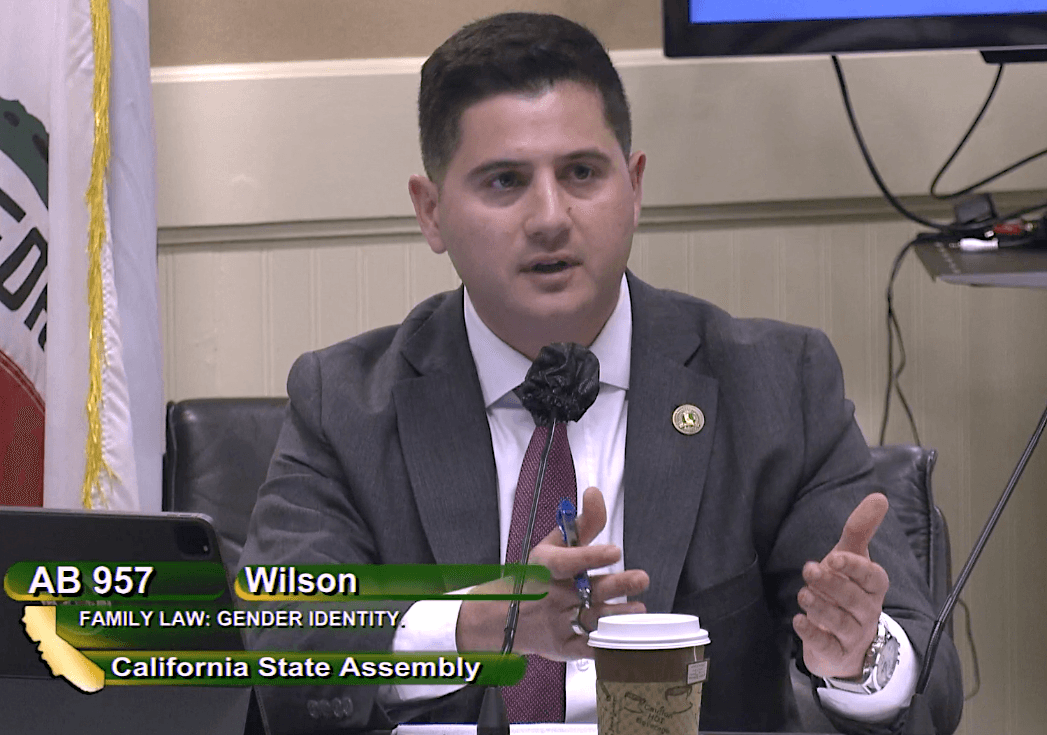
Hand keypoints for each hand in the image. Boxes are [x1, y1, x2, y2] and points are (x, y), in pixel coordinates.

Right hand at [457, 486, 648, 659]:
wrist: (504, 617)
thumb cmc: (536, 576)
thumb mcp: (554, 545)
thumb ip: (582, 523)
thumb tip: (595, 492)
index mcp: (545, 566)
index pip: (567, 561)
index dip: (590, 556)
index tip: (614, 551)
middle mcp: (551, 595)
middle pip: (588, 591)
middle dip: (617, 585)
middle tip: (640, 578)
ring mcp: (556, 622)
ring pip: (592, 619)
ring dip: (619, 614)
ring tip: (638, 607)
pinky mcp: (563, 646)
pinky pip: (588, 647)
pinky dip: (606, 643)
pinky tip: (625, 634)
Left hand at [793, 493, 889, 678]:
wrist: (844, 640)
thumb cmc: (847, 591)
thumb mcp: (850, 558)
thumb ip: (860, 529)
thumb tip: (879, 496)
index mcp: (873, 587)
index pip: (873, 577)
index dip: (855, 568)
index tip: (834, 557)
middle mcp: (867, 611)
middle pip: (855, 600)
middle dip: (832, 585)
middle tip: (810, 570)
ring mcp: (853, 635)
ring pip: (842, 623)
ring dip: (821, 607)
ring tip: (803, 594)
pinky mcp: (836, 653)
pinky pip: (828, 645)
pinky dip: (812, 634)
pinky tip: (798, 621)